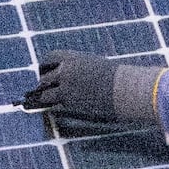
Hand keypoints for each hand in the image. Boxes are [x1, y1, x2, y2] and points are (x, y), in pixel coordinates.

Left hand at [21, 54, 159, 130]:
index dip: (45, 66)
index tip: (45, 72)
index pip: (49, 58)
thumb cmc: (117, 77)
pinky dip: (55, 108)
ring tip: (50, 103)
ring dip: (46, 98)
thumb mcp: (96, 65)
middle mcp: (66, 71)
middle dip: (43, 85)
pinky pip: (55, 107)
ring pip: (44, 94)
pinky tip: (59, 110)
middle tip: (44, 91)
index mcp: (73, 57)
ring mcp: (66, 87)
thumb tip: (68, 75)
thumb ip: (79, 68)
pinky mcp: (70, 104)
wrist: (125, 89)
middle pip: (43, 77)